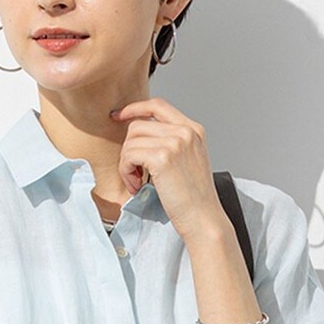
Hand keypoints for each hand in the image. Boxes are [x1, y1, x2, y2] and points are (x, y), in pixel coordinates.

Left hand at [110, 97, 230, 240]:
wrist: (203, 218)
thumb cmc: (194, 198)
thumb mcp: (189, 160)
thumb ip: (171, 143)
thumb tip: (140, 137)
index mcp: (193, 130)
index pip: (157, 105)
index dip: (134, 108)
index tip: (120, 115)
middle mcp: (185, 132)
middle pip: (138, 126)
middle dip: (129, 149)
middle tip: (135, 174)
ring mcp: (174, 143)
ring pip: (130, 141)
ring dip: (126, 164)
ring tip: (137, 182)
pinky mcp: (162, 157)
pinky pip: (129, 156)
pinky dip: (126, 172)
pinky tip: (138, 186)